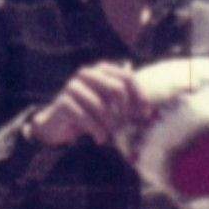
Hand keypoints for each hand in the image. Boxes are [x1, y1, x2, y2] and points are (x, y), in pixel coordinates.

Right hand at [28, 63, 145, 150]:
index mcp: (101, 70)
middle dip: (124, 110)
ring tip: (110, 134)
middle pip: (116, 89)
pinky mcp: (63, 101)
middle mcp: (87, 73)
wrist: (58, 124)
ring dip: (108, 124)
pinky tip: (100, 139)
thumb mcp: (111, 106)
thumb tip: (149, 112)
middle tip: (125, 125)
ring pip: (101, 106)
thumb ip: (128, 103)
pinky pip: (85, 117)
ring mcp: (73, 86)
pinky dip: (96, 131)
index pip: (127, 78)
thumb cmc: (90, 113)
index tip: (145, 114)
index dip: (139, 96)